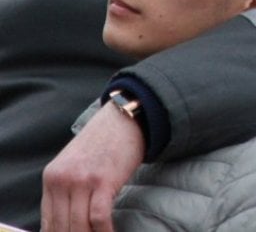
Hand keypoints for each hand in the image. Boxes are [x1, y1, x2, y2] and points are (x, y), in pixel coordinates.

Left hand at [41, 102, 144, 230]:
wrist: (124, 119)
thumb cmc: (103, 143)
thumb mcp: (74, 165)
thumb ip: (66, 190)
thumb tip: (65, 223)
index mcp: (51, 177)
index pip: (47, 221)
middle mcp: (62, 180)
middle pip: (61, 226)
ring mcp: (82, 180)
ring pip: (78, 225)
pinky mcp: (103, 181)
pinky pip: (98, 217)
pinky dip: (103, 230)